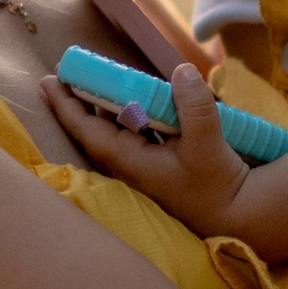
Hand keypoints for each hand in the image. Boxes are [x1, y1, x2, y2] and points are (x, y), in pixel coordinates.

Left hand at [44, 60, 252, 238]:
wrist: (238, 218)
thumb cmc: (218, 186)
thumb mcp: (208, 144)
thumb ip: (194, 106)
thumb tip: (182, 70)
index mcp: (132, 162)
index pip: (88, 132)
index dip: (67, 106)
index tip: (49, 81)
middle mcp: (132, 166)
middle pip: (96, 130)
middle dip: (81, 102)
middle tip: (69, 74)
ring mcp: (145, 168)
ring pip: (116, 133)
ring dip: (106, 108)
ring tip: (99, 82)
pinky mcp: (161, 168)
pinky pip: (136, 137)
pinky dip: (131, 117)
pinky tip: (138, 103)